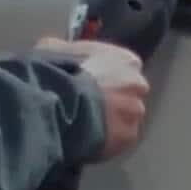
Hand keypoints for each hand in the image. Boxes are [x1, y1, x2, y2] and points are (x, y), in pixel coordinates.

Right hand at [35, 36, 148, 160]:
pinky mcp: (128, 137)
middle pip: (126, 94)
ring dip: (108, 122)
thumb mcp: (52, 49)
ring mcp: (135, 112)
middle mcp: (138, 84)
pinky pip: (117, 140)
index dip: (103, 77)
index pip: (121, 68)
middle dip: (111, 100)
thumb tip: (56, 52)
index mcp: (125, 59)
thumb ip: (64, 51)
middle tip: (87, 107)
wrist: (58, 103)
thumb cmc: (58, 72)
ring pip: (124, 119)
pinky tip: (87, 139)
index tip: (88, 83)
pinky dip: (105, 141)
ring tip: (84, 126)